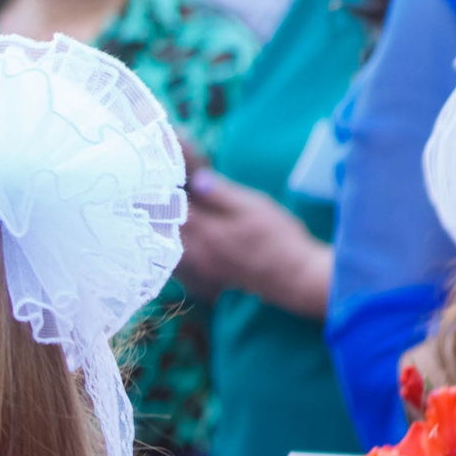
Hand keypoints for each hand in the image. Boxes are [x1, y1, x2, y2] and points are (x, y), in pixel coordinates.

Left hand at [180, 172, 331, 317]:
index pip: (174, 209)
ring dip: (169, 229)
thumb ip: (222, 194)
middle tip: (162, 195)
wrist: (293, 276)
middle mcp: (196, 251)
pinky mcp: (207, 276)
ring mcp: (200, 266)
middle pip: (168, 229)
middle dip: (165, 211)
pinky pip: (180, 259)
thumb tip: (197, 179)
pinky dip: (176, 246)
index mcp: (206, 230)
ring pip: (172, 245)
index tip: (165, 180)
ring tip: (171, 213)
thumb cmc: (278, 236)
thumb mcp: (254, 206)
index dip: (168, 193)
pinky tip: (183, 236)